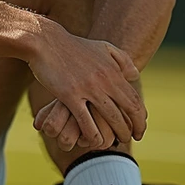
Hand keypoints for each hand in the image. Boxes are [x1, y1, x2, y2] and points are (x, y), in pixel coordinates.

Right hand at [28, 21, 145, 148]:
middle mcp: (104, 81)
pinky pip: (86, 121)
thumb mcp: (102, 47)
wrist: (45, 40)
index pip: (135, 100)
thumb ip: (121, 60)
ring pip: (110, 118)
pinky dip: (93, 135)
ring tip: (113, 143)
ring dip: (115, 135)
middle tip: (129, 140)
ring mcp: (88, 88)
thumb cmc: (73, 46)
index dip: (140, 119)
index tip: (139, 130)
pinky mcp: (69, 95)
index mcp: (113, 71)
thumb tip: (135, 76)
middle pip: (127, 112)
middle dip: (131, 130)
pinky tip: (92, 141)